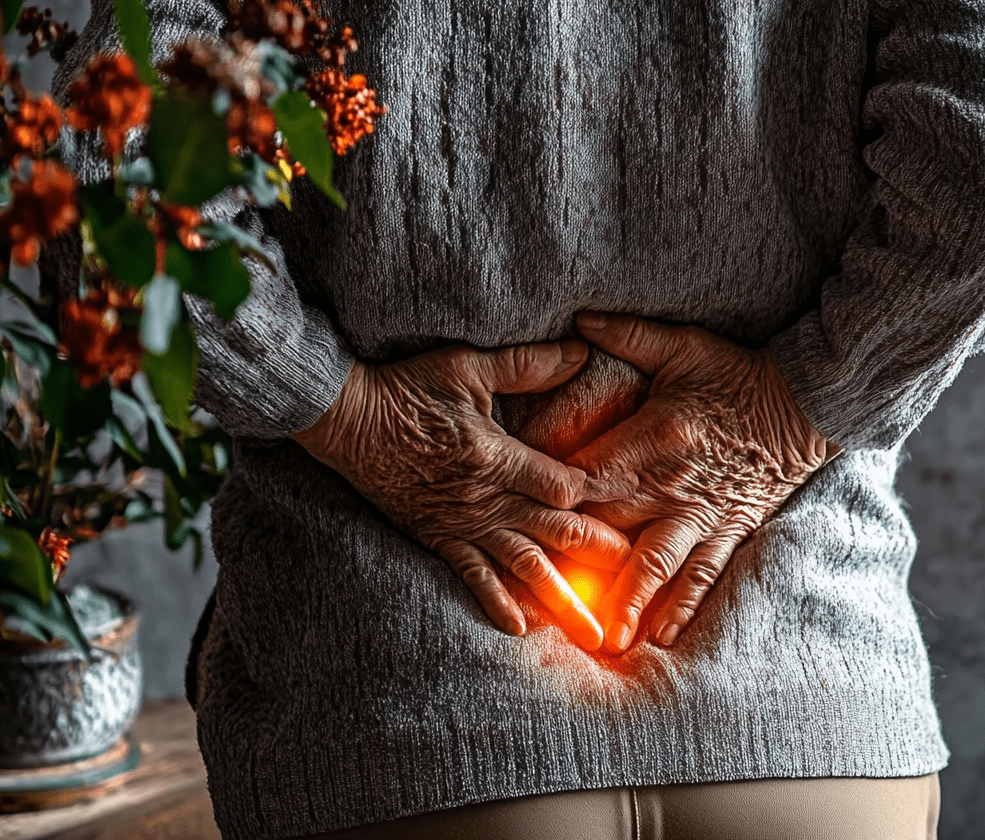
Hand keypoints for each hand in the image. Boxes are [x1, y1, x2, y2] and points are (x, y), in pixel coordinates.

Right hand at [292, 340, 630, 650]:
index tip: (633, 502)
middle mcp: (485, 499)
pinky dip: (496, 602)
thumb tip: (581, 350)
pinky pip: (472, 576)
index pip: (562, 485)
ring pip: (523, 566)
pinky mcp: (438, 537)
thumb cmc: (407, 388)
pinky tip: (520, 627)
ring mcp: (462, 524)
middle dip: (599, 555)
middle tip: (638, 581)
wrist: (346, 421)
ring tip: (592, 632)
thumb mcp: (469, 367)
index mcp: (496, 456)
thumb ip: (527, 364)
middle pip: (555, 532)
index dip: (600, 494)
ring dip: (560, 600)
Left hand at [569, 312, 841, 651]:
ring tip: (607, 641)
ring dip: (630, 603)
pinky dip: (683, 605)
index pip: (590, 475)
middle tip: (545, 605)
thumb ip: (628, 335)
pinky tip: (662, 634)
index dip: (556, 499)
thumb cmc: (738, 374)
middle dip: (580, 568)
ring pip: (658, 564)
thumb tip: (577, 322)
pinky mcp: (729, 530)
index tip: (524, 522)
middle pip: (614, 531)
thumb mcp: (684, 346)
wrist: (807, 404)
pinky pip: (703, 574)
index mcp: (653, 439)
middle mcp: (672, 485)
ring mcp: (702, 514)